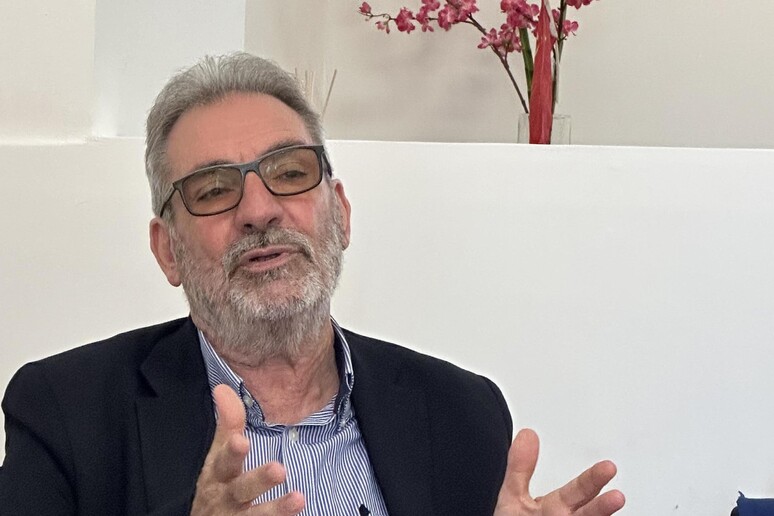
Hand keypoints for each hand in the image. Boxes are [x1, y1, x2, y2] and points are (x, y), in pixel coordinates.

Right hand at [190, 384, 304, 514]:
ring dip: (277, 509)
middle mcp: (225, 498)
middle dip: (258, 480)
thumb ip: (227, 424)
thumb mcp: (219, 456)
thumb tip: (223, 388)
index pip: (224, 461)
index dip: (231, 453)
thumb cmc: (217, 487)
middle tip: (278, 469)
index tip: (241, 441)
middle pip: (241, 489)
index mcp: (218, 475)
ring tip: (299, 499)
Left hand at [494, 429, 624, 515]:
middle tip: (617, 496)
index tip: (609, 467)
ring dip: (599, 515)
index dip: (593, 479)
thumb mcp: (514, 496)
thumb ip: (520, 468)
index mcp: (556, 507)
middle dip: (602, 505)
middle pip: (588, 512)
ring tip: (614, 505)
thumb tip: (527, 435)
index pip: (579, 491)